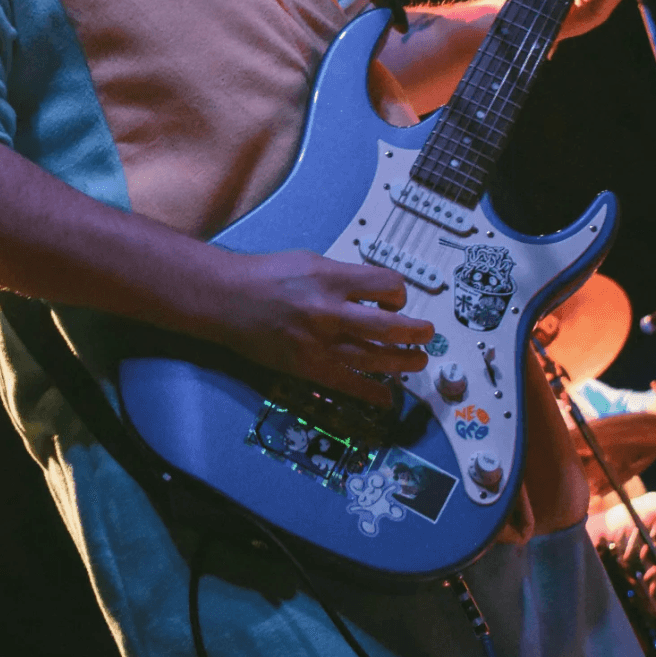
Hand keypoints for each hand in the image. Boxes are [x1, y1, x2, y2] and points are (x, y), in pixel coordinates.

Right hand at [205, 249, 432, 406]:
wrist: (228, 299)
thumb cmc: (269, 275)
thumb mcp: (311, 261)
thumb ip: (344, 276)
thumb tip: (375, 292)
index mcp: (331, 278)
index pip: (387, 285)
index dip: (399, 293)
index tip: (395, 300)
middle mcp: (329, 311)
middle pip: (389, 326)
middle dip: (416, 332)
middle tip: (427, 335)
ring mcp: (319, 343)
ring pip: (375, 358)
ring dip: (403, 362)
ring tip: (417, 362)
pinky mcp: (308, 368)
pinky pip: (348, 384)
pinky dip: (372, 392)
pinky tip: (387, 396)